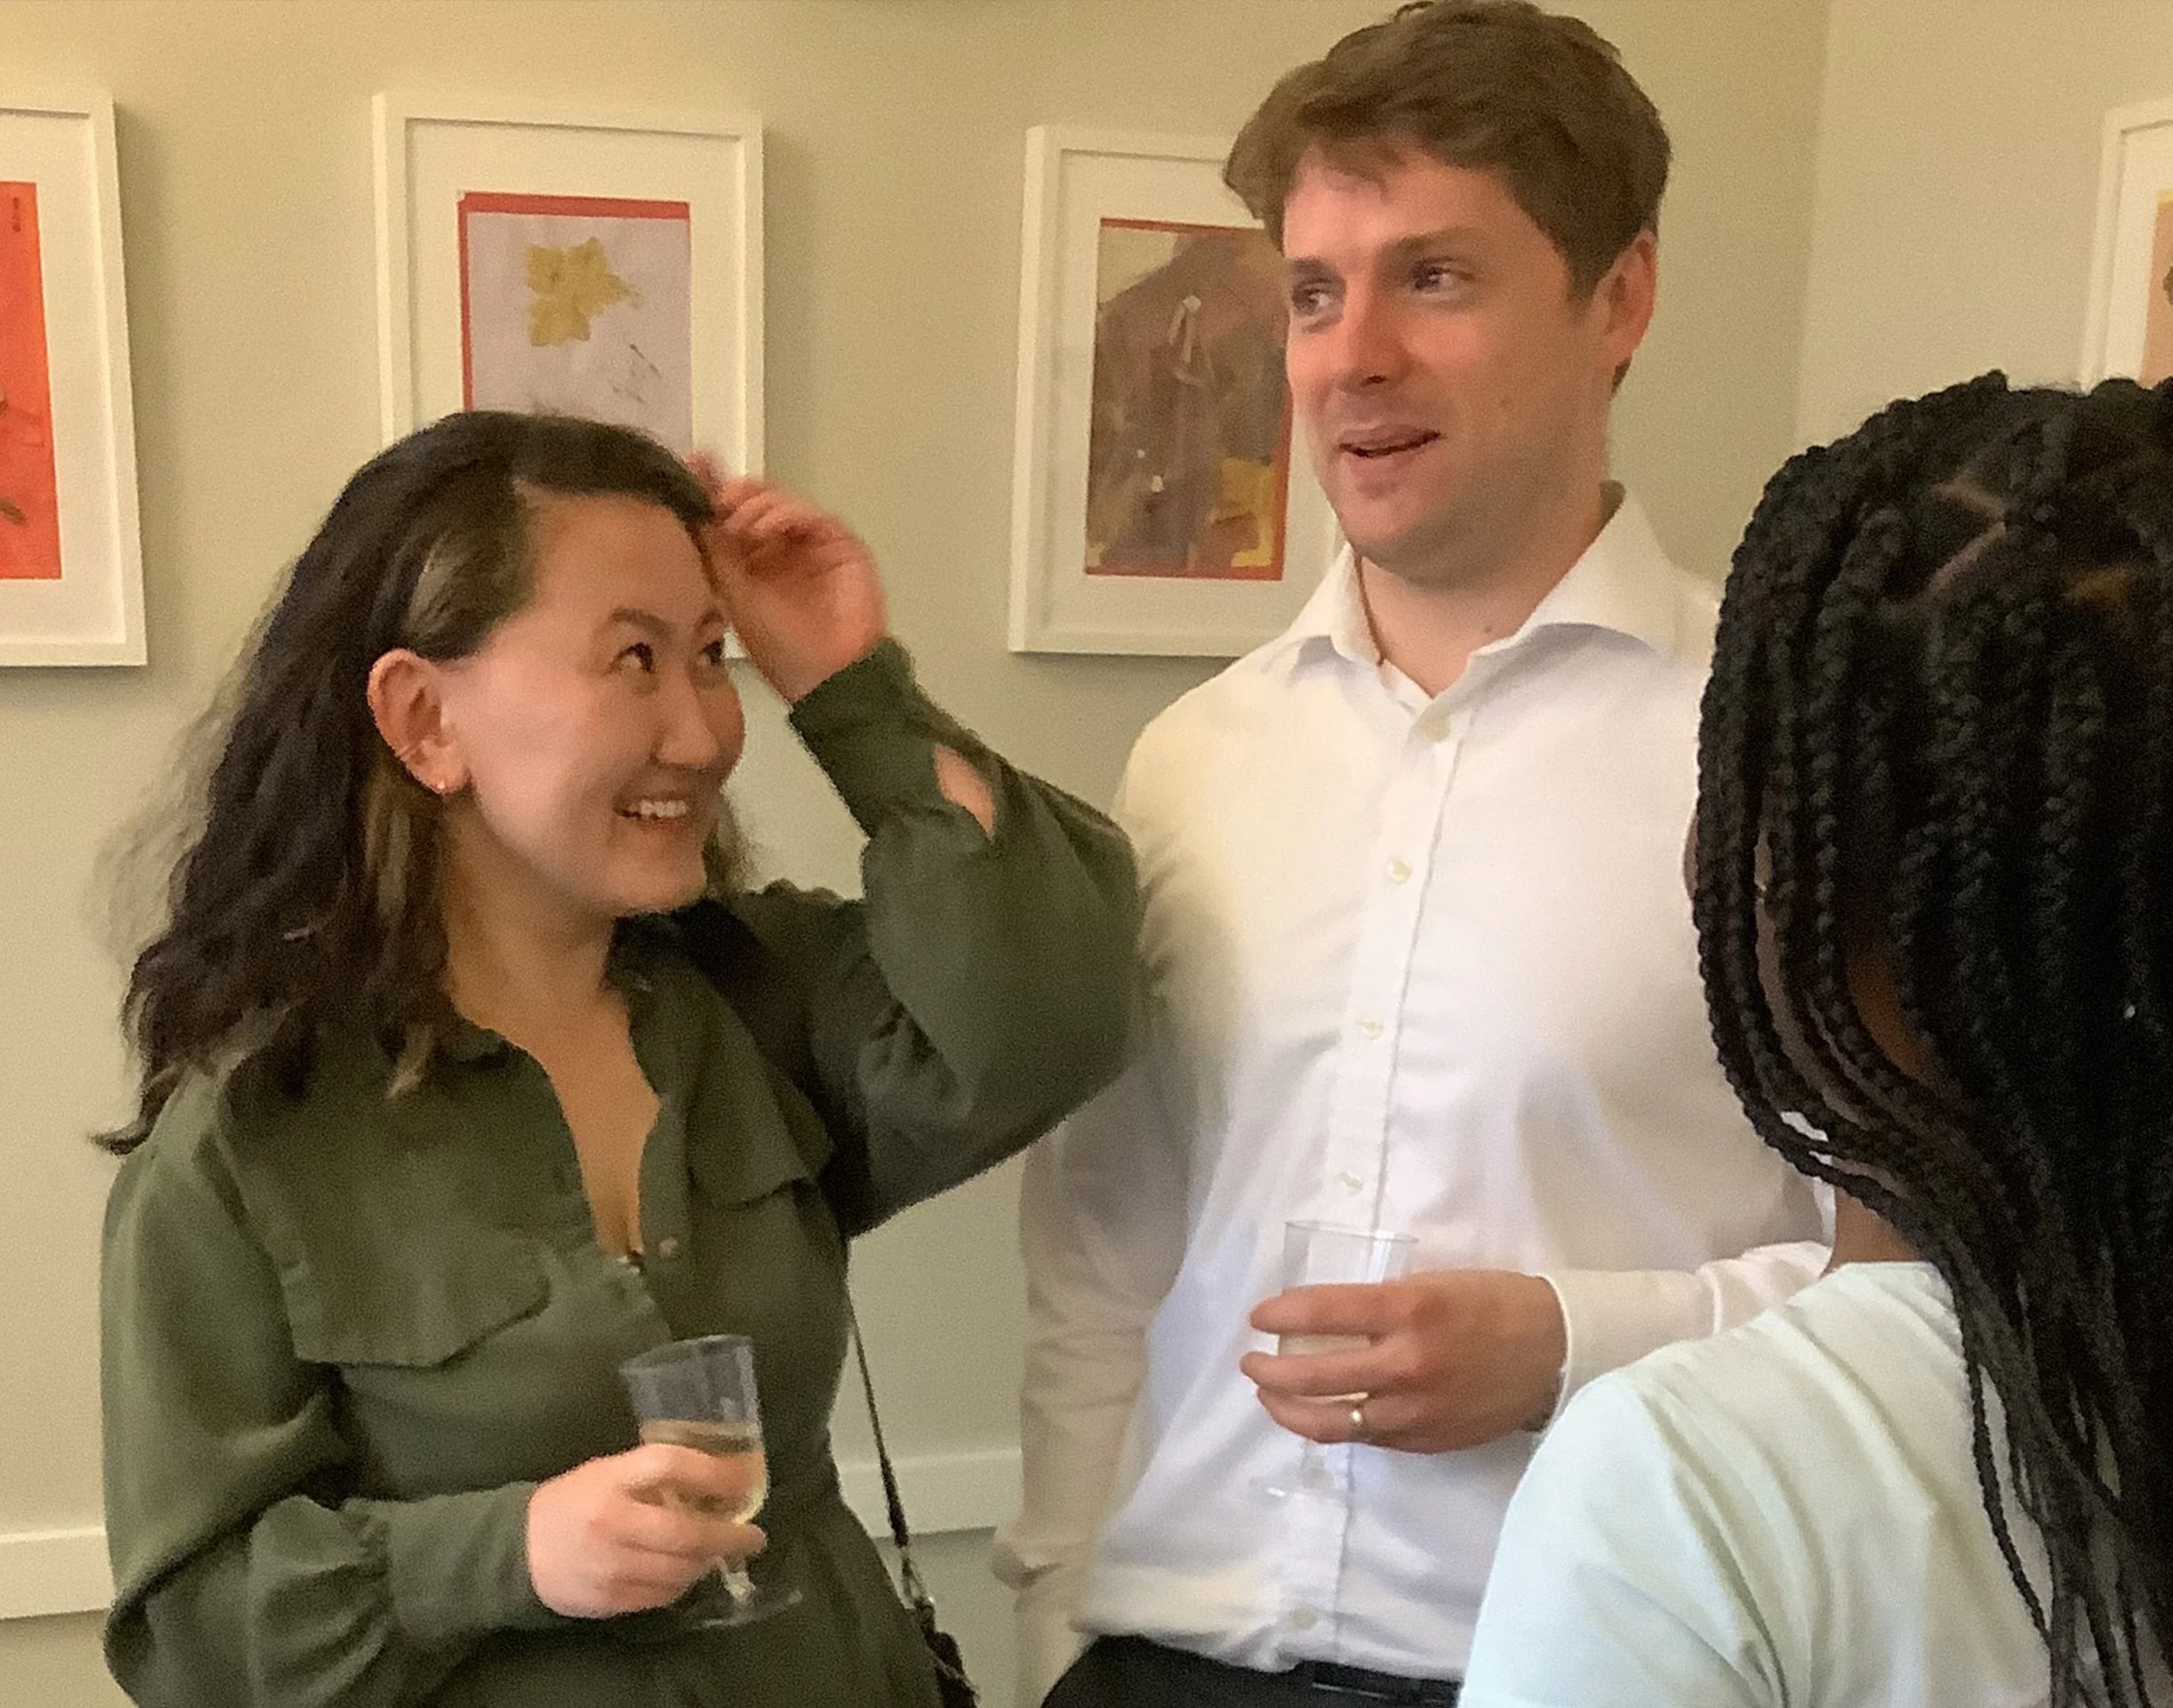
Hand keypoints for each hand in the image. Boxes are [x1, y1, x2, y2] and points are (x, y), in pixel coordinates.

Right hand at [526, 1444, 766, 1618]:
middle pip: (684, 1531)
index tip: (747, 1475)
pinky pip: (662, 1595)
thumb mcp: (606, 1472)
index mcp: (609, 1480)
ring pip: (679, 1570)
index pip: (669, 1465)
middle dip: (728, 1536)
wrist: (518, 1551)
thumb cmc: (572, 1501)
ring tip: (723, 1552)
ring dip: (709, 1562)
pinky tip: (690, 1572)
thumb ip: (652, 1474)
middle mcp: (611, 1523)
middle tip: (754, 1536)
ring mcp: (610, 1566)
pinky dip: (684, 1583)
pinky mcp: (609, 1599)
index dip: (714, 1470)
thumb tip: (717, 1476)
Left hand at [689, 456, 886, 703]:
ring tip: (738, 522)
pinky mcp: (839, 543)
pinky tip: (763, 528)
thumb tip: (692, 505)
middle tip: (717, 494)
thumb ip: (715, 548)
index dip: (712, 487)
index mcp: (752, 557)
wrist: (825, 675)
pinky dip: (785, 513)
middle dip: (734, 491)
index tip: (693, 466)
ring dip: (756, 503)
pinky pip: (812, 514)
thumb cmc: (779, 645)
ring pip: (782, 501)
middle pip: (757, 498)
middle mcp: (781, 545)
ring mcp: (811, 542)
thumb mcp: (732, 593)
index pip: (731, 512)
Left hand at [1240, 1269, 1565, 1453]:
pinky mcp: (1425, 1440)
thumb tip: (1325, 1317)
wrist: (1555, 1351)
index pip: (1321, 1313)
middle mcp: (1406, 1363)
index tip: (1258, 1317)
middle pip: (1313, 1377)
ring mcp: (1415, 1409)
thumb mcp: (1433, 1283)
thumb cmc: (1494, 1303)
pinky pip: (1366, 1438)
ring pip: (1331, 1423)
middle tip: (1251, 1361)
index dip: (1279, 1314)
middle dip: (1268, 1371)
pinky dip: (1335, 1425)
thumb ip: (1381, 1304)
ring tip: (1269, 1396)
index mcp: (1408, 1310)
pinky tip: (1320, 1413)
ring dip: (1288, 1410)